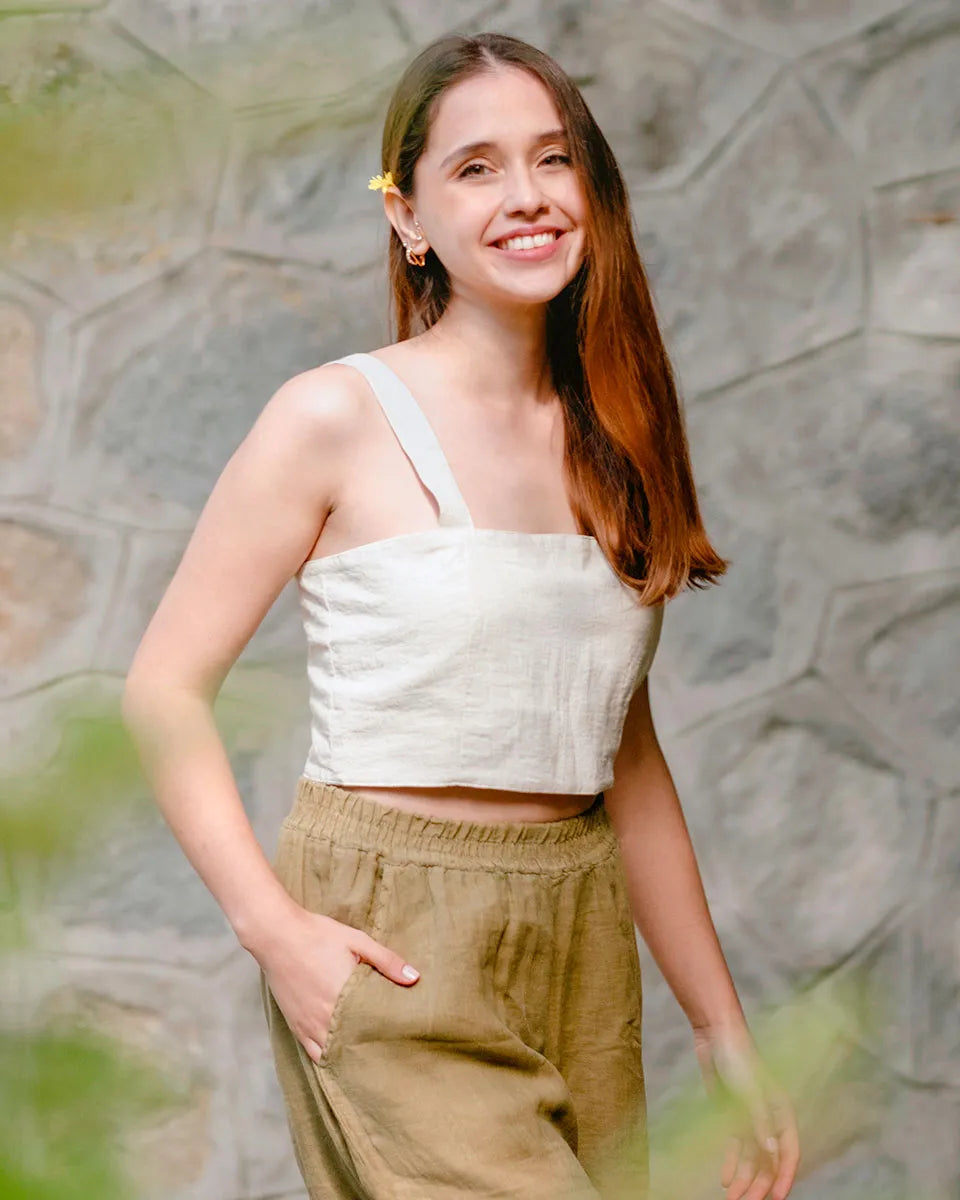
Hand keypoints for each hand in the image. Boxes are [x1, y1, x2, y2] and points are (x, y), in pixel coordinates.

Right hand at [257, 901, 419, 1064]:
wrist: (276, 934)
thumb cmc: (318, 935)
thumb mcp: (357, 941)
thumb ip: (387, 961)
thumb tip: (415, 978)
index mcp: (344, 998)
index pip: (373, 1028)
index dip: (387, 1036)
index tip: (402, 1040)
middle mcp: (326, 1018)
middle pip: (354, 1046)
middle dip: (371, 1049)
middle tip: (389, 1052)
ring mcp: (308, 1025)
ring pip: (333, 1054)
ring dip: (349, 1055)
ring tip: (367, 1057)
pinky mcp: (295, 1025)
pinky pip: (312, 1052)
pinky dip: (327, 1057)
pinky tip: (340, 1056)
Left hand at [693, 1023, 799, 1199]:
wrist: (716, 1035)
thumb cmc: (739, 1057)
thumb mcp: (750, 1090)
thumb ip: (760, 1122)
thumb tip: (771, 1152)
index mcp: (782, 1112)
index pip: (789, 1152)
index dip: (784, 1176)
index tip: (777, 1198)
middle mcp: (769, 1119)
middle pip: (768, 1160)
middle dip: (759, 1184)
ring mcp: (749, 1118)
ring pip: (750, 1157)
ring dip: (743, 1179)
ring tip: (732, 1199)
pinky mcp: (731, 1115)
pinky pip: (734, 1146)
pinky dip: (731, 1163)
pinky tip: (725, 1180)